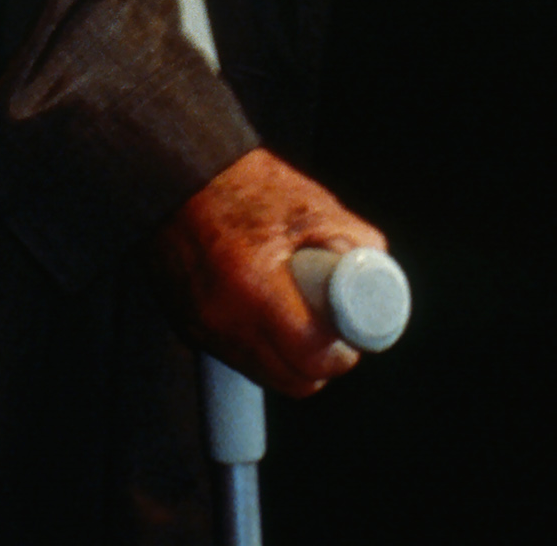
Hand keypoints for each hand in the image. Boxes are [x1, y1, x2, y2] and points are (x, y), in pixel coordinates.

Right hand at [148, 147, 386, 398]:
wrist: (178, 175)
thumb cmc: (244, 185)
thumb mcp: (310, 204)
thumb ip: (351, 241)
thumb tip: (378, 273)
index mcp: (256, 285)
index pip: (311, 356)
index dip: (339, 354)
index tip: (346, 339)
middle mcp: (225, 318)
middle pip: (290, 380)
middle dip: (316, 363)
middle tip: (327, 333)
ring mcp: (203, 327)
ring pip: (264, 374)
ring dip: (286, 360)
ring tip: (295, 318)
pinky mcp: (189, 327)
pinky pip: (236, 356)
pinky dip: (256, 345)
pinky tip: (262, 312)